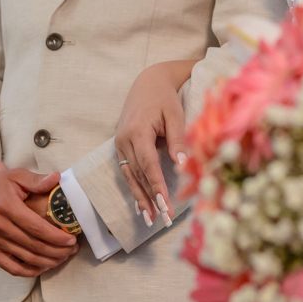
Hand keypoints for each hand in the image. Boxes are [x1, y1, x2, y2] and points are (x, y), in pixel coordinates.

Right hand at [0, 164, 78, 277]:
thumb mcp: (14, 175)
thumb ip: (36, 179)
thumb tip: (57, 178)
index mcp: (7, 207)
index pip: (36, 228)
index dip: (56, 237)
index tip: (71, 240)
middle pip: (33, 245)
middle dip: (56, 251)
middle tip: (72, 251)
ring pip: (25, 258)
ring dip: (46, 262)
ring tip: (62, 259)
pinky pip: (10, 267)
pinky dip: (28, 271)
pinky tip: (42, 267)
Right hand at [115, 60, 195, 225]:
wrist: (147, 83)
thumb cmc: (164, 98)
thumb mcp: (175, 114)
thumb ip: (177, 139)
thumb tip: (182, 165)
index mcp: (137, 131)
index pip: (147, 164)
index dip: (156, 185)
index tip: (165, 204)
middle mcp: (124, 140)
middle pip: (137, 174)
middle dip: (150, 198)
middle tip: (163, 218)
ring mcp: (120, 144)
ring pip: (129, 176)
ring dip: (140, 198)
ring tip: (150, 219)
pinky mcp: (121, 147)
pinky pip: (127, 171)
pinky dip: (134, 188)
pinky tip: (140, 205)